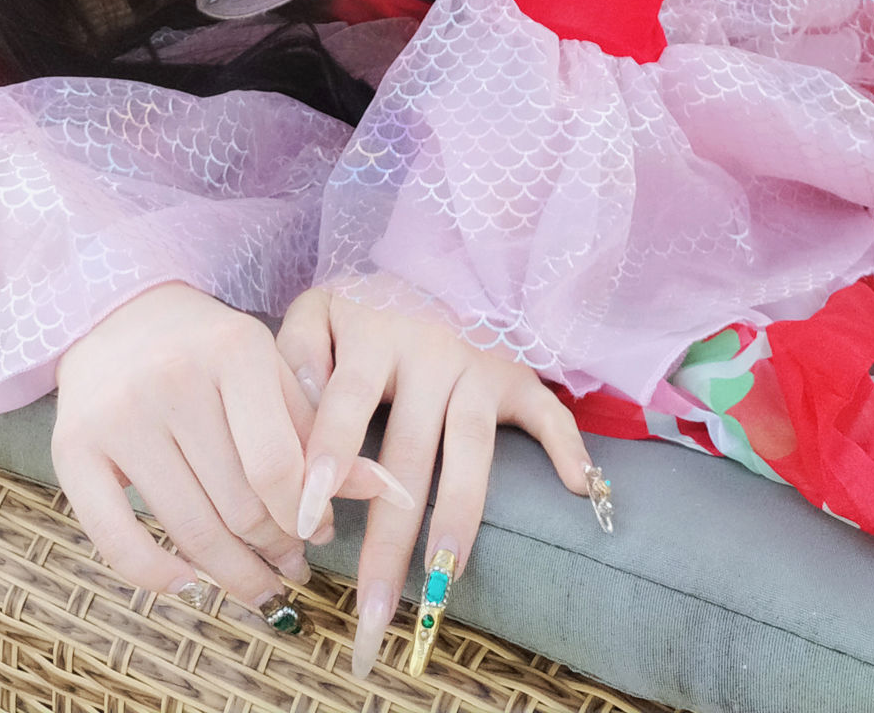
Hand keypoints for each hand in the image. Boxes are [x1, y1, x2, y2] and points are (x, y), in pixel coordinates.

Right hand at [52, 281, 404, 613]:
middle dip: (273, 548)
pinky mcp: (72, 450)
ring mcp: (118, 417)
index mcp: (231, 350)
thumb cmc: (208, 349)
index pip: (278, 465)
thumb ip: (317, 430)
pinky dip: (157, 576)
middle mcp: (171, 380)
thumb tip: (384, 491)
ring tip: (256, 584)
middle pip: (237, 503)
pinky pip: (117, 540)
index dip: (303, 514)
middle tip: (290, 565)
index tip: (318, 534)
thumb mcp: (268, 371)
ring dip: (230, 574)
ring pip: (188, 528)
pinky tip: (189, 582)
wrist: (118, 312)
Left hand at [277, 286, 595, 678]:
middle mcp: (429, 352)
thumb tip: (295, 415)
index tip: (308, 512)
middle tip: (372, 611)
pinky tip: (578, 492)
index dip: (329, 452)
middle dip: (389, 538)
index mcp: (373, 337)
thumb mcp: (320, 310)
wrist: (441, 263)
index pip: (346, 400)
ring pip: (472, 452)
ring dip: (459, 520)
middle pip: (409, 453)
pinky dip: (567, 448)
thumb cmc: (368, 308)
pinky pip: (548, 413)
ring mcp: (479, 366)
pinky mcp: (519, 376)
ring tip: (444, 585)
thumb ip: (297, 354)